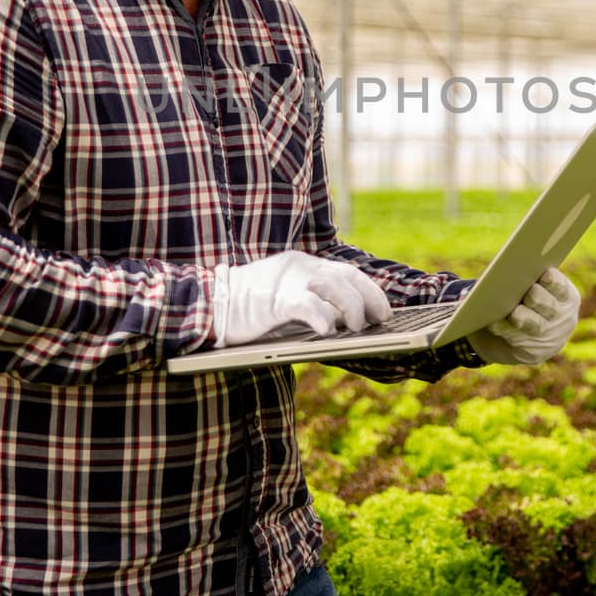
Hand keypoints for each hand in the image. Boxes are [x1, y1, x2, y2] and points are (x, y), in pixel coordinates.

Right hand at [212, 250, 391, 346]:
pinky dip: (323, 317)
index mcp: (304, 264)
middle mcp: (300, 266)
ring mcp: (288, 280)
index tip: (384, 311)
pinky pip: (307, 305)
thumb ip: (312, 300)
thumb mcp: (286, 296)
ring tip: (357, 328)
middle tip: (381, 320)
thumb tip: (343, 321)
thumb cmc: (249, 306)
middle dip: (370, 298)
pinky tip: (329, 331)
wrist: (211, 302)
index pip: (347, 272)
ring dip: (352, 308)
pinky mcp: (274, 299)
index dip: (370, 290)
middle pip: (347, 276)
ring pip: (334, 287)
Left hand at [478, 267, 580, 366]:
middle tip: (529, 293)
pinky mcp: (534, 353)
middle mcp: (563, 318)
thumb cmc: (528, 301)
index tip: (543, 274)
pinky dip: (504, 331)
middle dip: (537, 298)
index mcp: (566, 297)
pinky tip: (494, 324)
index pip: (560, 286)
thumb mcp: (535, 289)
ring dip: (523, 318)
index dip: (551, 280)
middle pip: (548, 305)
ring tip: (513, 313)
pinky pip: (518, 340)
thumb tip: (511, 268)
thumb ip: (529, 277)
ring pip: (535, 325)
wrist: (527, 336)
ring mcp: (550, 337)